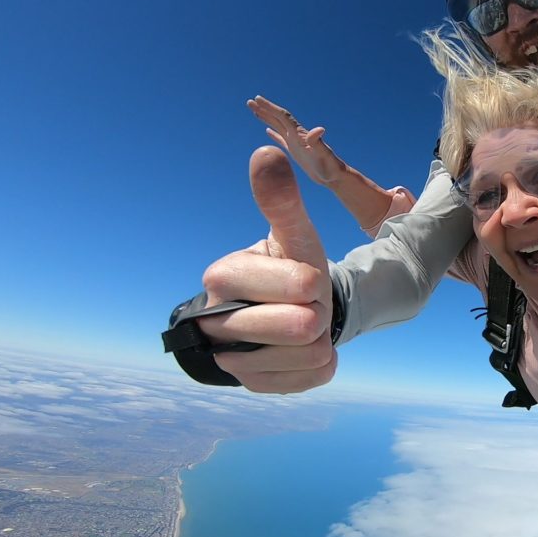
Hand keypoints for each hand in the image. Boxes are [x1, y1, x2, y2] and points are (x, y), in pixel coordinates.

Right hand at [197, 146, 336, 392]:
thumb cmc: (288, 265)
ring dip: (321, 339)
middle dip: (318, 310)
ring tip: (303, 323)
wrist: (288, 308)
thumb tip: (266, 152)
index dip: (312, 282)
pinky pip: (312, 378)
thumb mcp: (291, 233)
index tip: (304, 278)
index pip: (297, 285)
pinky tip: (305, 349)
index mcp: (223, 277)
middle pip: (301, 326)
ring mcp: (232, 359)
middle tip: (306, 303)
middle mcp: (216, 321)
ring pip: (308, 355)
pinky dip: (321, 364)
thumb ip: (280, 199)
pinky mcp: (254, 384)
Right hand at [247, 95, 344, 184]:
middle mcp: (297, 135)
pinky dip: (274, 134)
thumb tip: (319, 129)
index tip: (257, 99)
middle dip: (264, 109)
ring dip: (267, 118)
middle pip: (278, 118)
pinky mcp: (296, 152)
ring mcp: (296, 143)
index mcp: (300, 134)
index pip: (283, 116)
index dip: (270, 107)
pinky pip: (282, 140)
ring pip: (278, 127)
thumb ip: (319, 142)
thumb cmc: (330, 167)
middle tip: (250, 102)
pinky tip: (268, 131)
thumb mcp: (324, 154)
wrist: (335, 176)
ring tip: (255, 111)